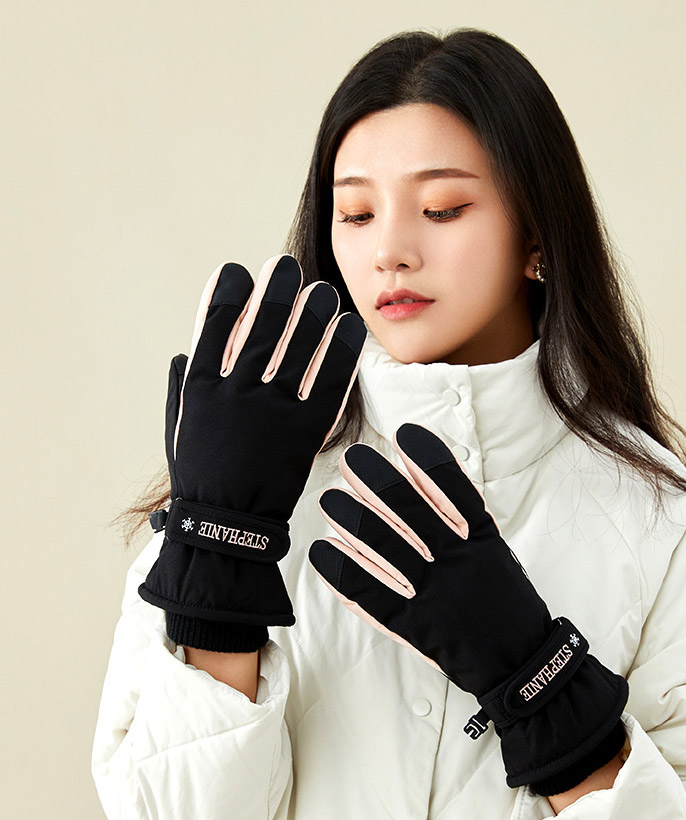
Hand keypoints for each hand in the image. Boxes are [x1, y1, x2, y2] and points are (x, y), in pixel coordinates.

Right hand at [139, 255, 365, 650]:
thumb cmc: (198, 478)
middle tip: (287, 267)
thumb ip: (184, 385)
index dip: (230, 289)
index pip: (215, 319)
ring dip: (313, 310)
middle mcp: (237, 388)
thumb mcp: (178, 427)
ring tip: (323, 292)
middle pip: (263, 322)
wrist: (225, 527)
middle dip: (277, 288)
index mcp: (201, 384)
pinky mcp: (305, 431)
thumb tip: (191, 348)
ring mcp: (272, 408)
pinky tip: (349, 329)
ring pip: (299, 344)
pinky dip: (341, 351)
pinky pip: (330, 380)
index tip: (240, 272)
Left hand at [308, 423, 626, 792]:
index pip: (452, 489)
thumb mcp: (495, 554)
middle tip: (352, 461)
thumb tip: (427, 482)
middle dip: (376, 482)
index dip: (427, 459)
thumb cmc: (508, 604)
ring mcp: (433, 594)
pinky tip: (324, 551)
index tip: (404, 435)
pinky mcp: (415, 626)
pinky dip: (345, 573)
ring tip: (330, 500)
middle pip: (410, 512)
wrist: (522, 663)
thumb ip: (466, 522)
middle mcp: (455, 562)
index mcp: (480, 540)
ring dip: (353, 521)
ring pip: (386, 549)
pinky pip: (373, 596)